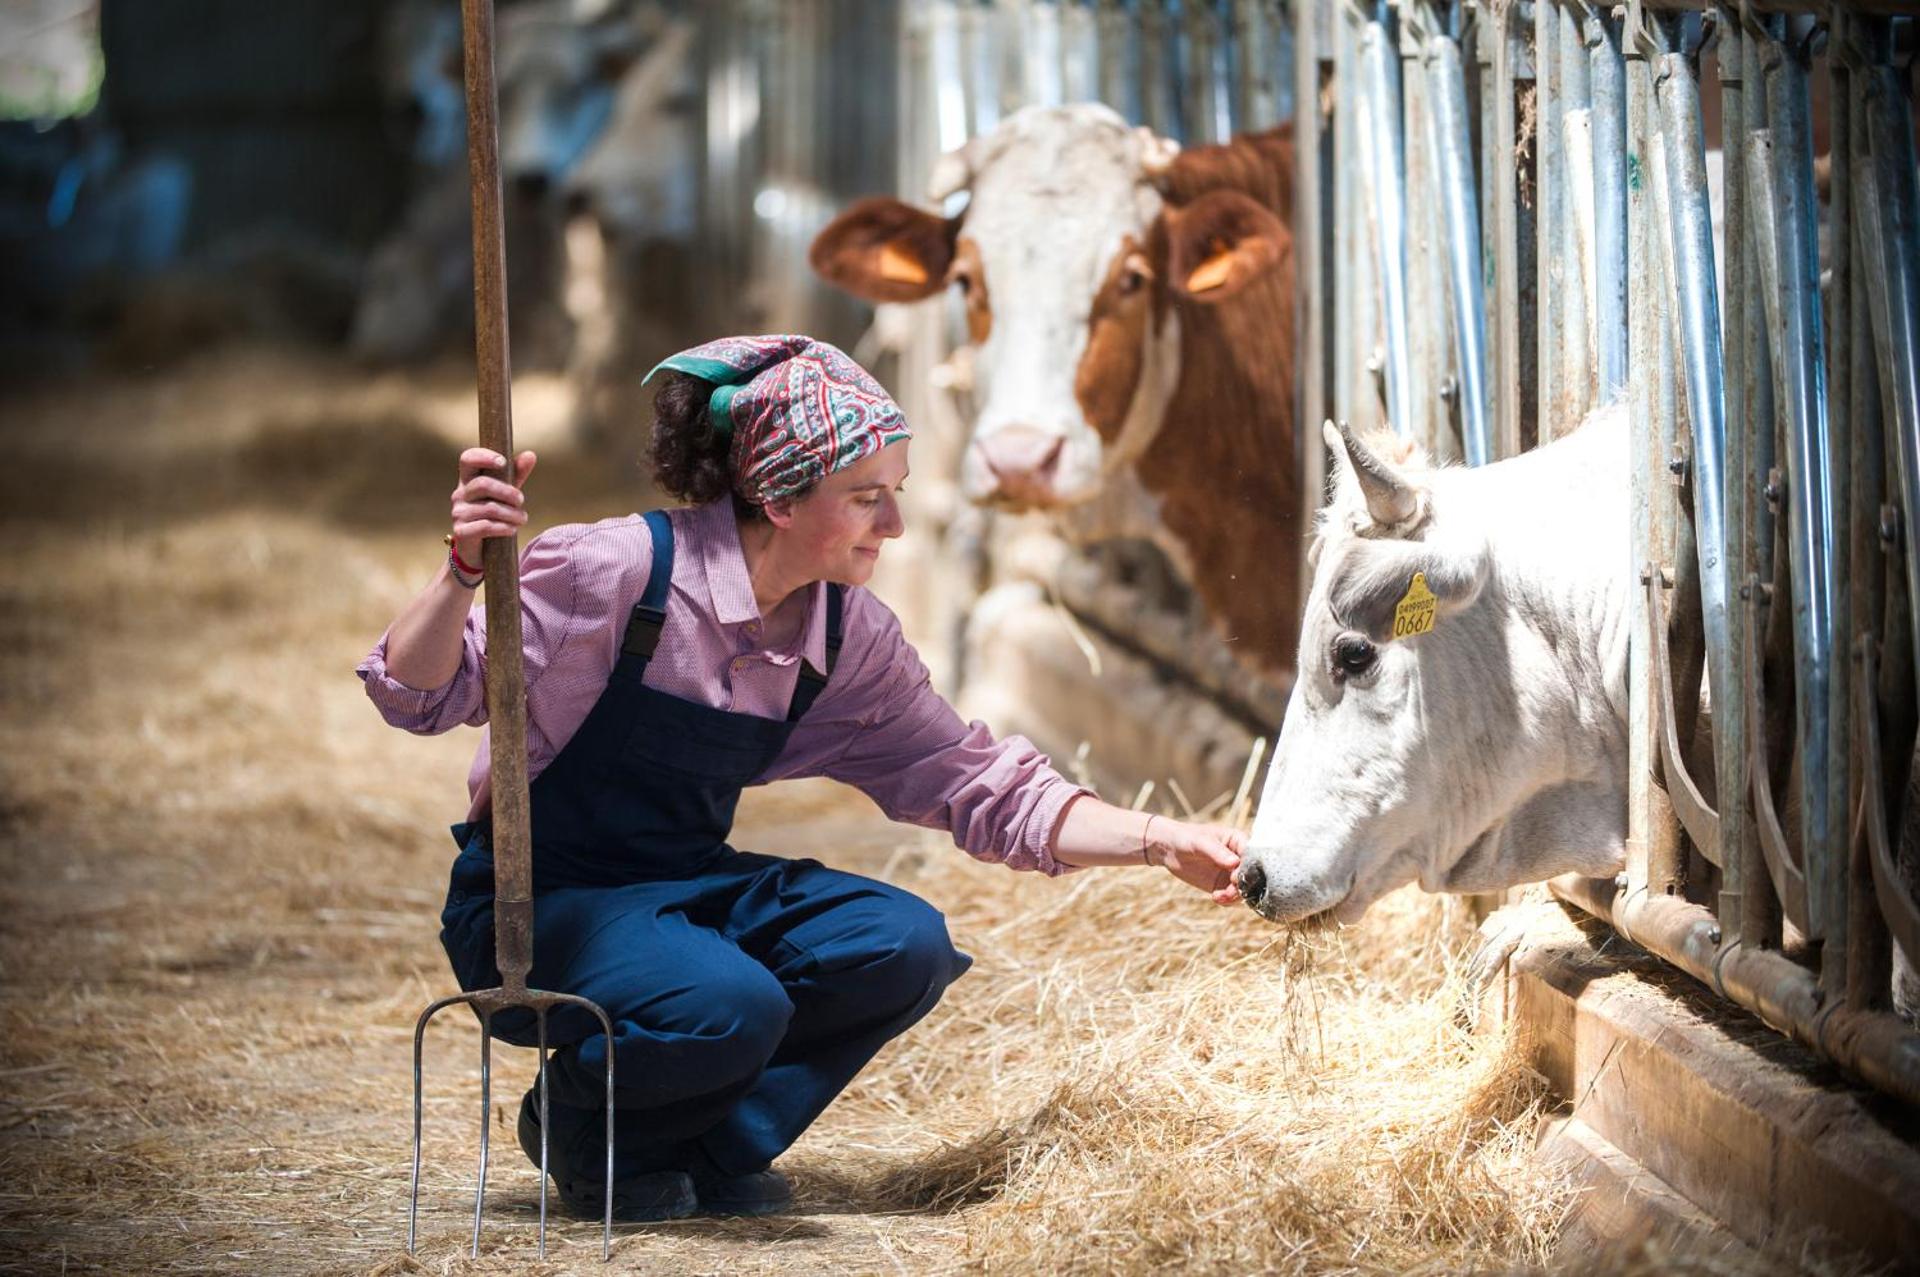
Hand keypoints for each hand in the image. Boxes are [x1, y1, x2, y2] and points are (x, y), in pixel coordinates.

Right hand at [451, 448, 535, 565]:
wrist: (480, 551)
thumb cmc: (494, 515)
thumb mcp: (506, 493)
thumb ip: (516, 474)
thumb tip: (530, 454)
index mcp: (468, 480)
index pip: (467, 458)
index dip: (483, 456)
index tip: (503, 462)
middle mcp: (460, 494)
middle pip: (483, 484)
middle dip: (507, 492)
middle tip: (521, 500)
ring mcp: (458, 513)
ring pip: (489, 508)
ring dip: (512, 514)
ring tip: (522, 519)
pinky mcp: (461, 532)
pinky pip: (486, 526)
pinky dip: (504, 528)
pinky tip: (512, 530)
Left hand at [1147, 817, 1244, 905]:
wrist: (1168, 849)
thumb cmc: (1186, 838)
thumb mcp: (1200, 842)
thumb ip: (1217, 852)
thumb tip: (1235, 863)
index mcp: (1239, 841)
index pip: (1254, 856)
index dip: (1248, 869)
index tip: (1234, 876)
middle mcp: (1239, 858)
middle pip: (1252, 876)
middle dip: (1242, 886)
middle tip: (1229, 891)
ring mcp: (1231, 873)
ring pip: (1243, 889)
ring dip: (1234, 896)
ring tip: (1219, 897)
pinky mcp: (1222, 885)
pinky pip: (1231, 897)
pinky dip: (1227, 901)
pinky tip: (1216, 898)